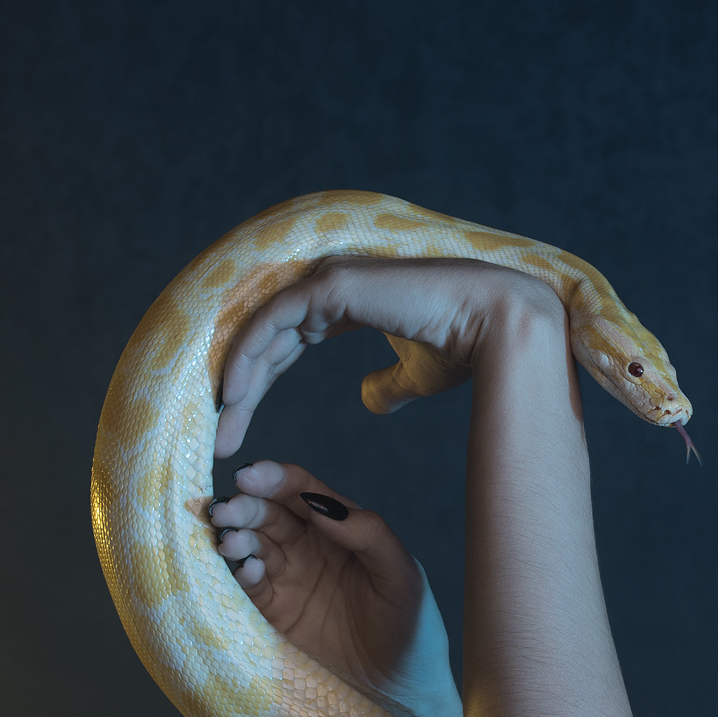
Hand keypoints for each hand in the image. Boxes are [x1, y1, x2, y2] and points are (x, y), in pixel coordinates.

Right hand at [212, 459, 463, 716]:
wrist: (402, 693)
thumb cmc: (412, 627)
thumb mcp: (401, 574)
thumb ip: (367, 532)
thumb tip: (318, 502)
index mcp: (341, 528)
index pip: (301, 491)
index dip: (274, 478)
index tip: (251, 476)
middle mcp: (309, 547)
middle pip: (268, 513)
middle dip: (244, 506)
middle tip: (227, 511)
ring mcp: (288, 579)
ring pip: (252, 546)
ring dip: (236, 538)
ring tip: (231, 542)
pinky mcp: (273, 614)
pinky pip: (248, 586)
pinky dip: (240, 573)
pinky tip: (245, 570)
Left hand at [213, 257, 562, 459]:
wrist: (498, 329)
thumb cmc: (466, 349)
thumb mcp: (416, 376)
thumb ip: (388, 384)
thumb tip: (368, 398)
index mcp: (348, 301)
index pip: (285, 342)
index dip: (259, 383)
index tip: (239, 427)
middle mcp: (332, 284)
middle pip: (266, 340)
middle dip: (239, 390)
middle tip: (219, 437)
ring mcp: (330, 278)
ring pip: (262, 330)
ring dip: (237, 380)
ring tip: (221, 425)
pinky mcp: (334, 285)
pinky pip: (273, 321)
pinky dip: (249, 356)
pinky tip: (234, 394)